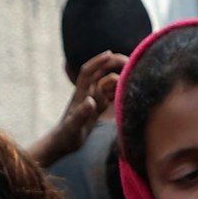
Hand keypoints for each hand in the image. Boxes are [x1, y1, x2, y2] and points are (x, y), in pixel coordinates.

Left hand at [27, 51, 125, 166]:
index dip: (97, 61)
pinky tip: (129, 90)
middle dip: (113, 63)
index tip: (109, 54)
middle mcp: (87, 92)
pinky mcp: (98, 107)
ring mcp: (93, 99)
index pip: (88, 72)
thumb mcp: (73, 127)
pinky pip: (110, 94)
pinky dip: (119, 90)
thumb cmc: (66, 136)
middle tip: (130, 60)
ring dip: (119, 77)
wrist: (63, 143)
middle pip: (100, 72)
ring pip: (107, 82)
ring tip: (134, 75)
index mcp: (80, 93)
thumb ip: (81, 114)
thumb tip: (91, 101)